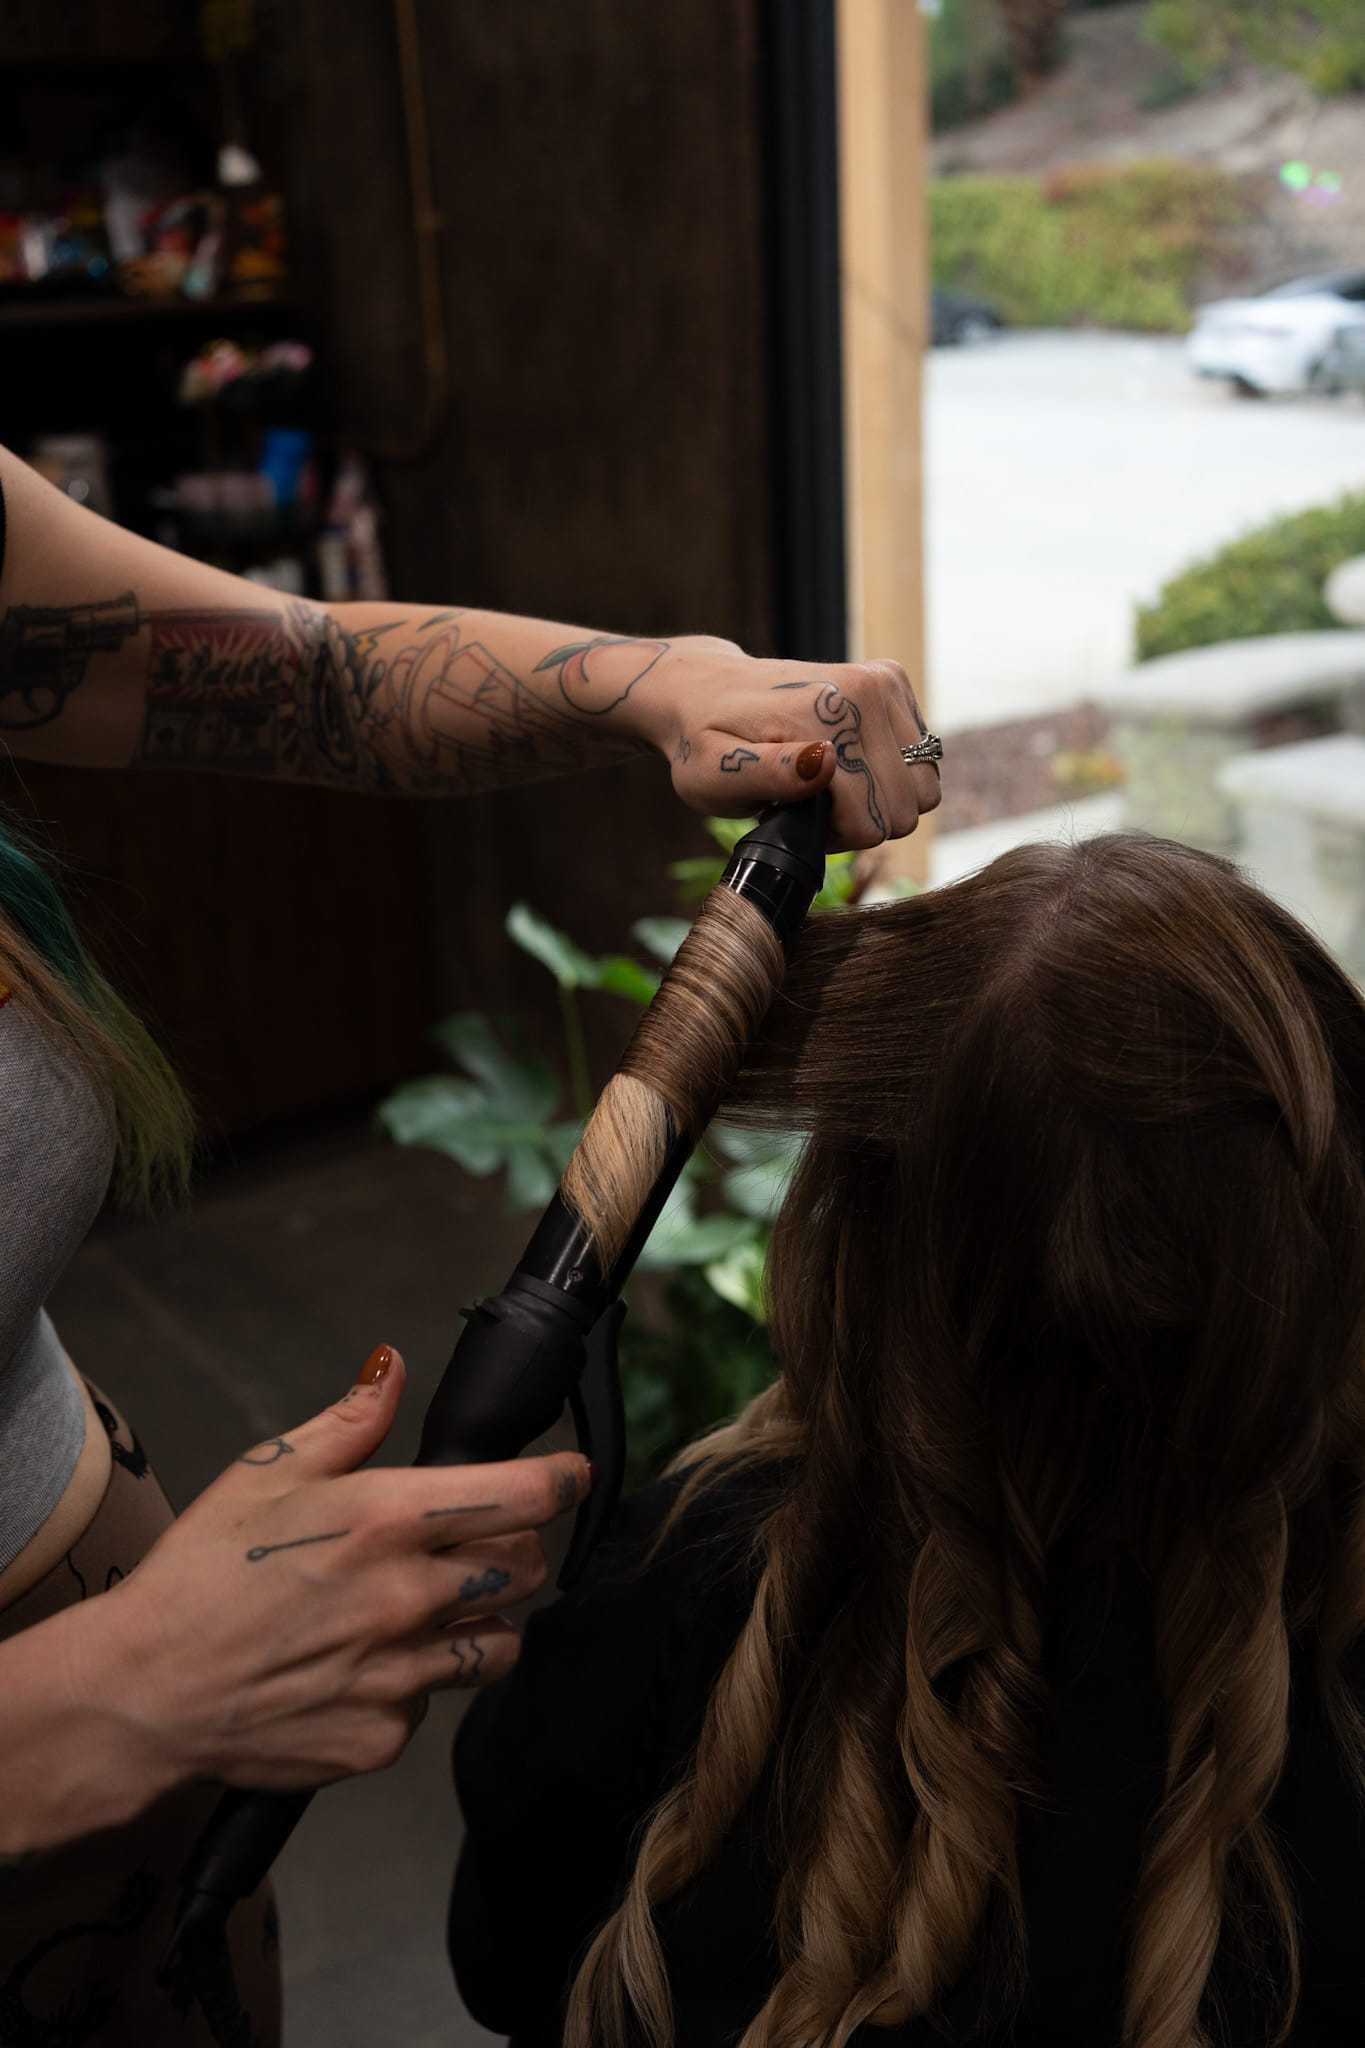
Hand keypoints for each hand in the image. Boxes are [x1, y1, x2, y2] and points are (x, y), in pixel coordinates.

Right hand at [78, 1346, 589, 1793]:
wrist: (146, 1691)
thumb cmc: (199, 1576)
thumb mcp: (268, 1472)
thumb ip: (349, 1421)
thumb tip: (393, 1368)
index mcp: (387, 1520)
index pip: (524, 1496)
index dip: (563, 1480)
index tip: (571, 1474)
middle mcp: (409, 1597)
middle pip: (527, 1568)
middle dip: (513, 1549)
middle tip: (467, 1543)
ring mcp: (402, 1675)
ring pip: (500, 1643)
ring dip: (482, 1619)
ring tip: (425, 1607)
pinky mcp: (384, 1738)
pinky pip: (434, 1703)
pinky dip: (417, 1683)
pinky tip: (365, 1665)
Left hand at [628, 635, 940, 851]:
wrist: (703, 690)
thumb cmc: (704, 743)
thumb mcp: (715, 775)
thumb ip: (769, 773)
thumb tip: (825, 763)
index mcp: (828, 715)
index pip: (873, 820)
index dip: (835, 836)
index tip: (795, 817)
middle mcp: (868, 691)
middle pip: (907, 807)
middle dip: (863, 820)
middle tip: (811, 805)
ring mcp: (884, 683)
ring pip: (924, 786)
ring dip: (881, 800)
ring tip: (830, 788)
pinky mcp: (892, 682)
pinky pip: (922, 759)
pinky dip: (890, 772)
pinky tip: (846, 764)